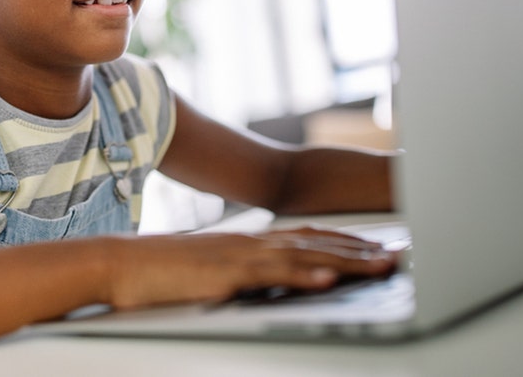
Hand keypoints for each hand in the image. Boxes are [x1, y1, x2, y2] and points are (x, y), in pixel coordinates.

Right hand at [101, 227, 397, 309]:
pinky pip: (272, 275)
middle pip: (319, 244)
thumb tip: (266, 284)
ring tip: (384, 266)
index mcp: (251, 243)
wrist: (121, 265)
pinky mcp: (227, 272)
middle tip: (401, 256)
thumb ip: (243, 274)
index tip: (380, 249)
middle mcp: (253, 242)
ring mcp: (242, 255)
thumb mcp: (213, 272)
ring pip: (306, 256)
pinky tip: (329, 281)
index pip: (311, 238)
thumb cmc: (162, 274)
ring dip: (349, 261)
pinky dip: (303, 277)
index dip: (349, 243)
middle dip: (363, 251)